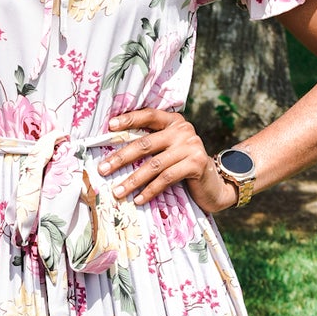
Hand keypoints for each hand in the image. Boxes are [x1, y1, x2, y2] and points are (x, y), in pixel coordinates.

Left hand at [98, 109, 239, 213]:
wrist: (213, 184)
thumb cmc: (183, 167)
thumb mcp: (168, 150)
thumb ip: (151, 144)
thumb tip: (114, 154)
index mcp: (174, 121)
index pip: (148, 115)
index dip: (129, 119)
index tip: (109, 127)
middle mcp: (183, 130)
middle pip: (145, 143)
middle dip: (121, 158)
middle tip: (103, 169)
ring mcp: (191, 146)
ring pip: (154, 164)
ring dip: (133, 180)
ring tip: (117, 191)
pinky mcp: (196, 164)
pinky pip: (167, 178)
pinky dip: (150, 190)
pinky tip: (139, 199)